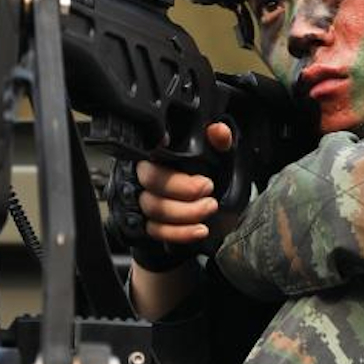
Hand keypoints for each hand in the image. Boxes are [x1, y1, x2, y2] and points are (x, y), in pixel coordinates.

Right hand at [127, 122, 237, 319]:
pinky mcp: (147, 225)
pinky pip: (156, 231)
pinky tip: (199, 230)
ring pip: (153, 207)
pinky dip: (180, 233)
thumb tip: (218, 131)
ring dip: (185, 211)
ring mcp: (144, 201)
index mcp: (159, 154)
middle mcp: (145, 176)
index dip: (159, 153)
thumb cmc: (207, 179)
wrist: (209, 213)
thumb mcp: (219, 158)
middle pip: (151, 180)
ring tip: (209, 207)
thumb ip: (220, 142)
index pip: (150, 150)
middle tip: (208, 188)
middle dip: (182, 187)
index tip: (175, 153)